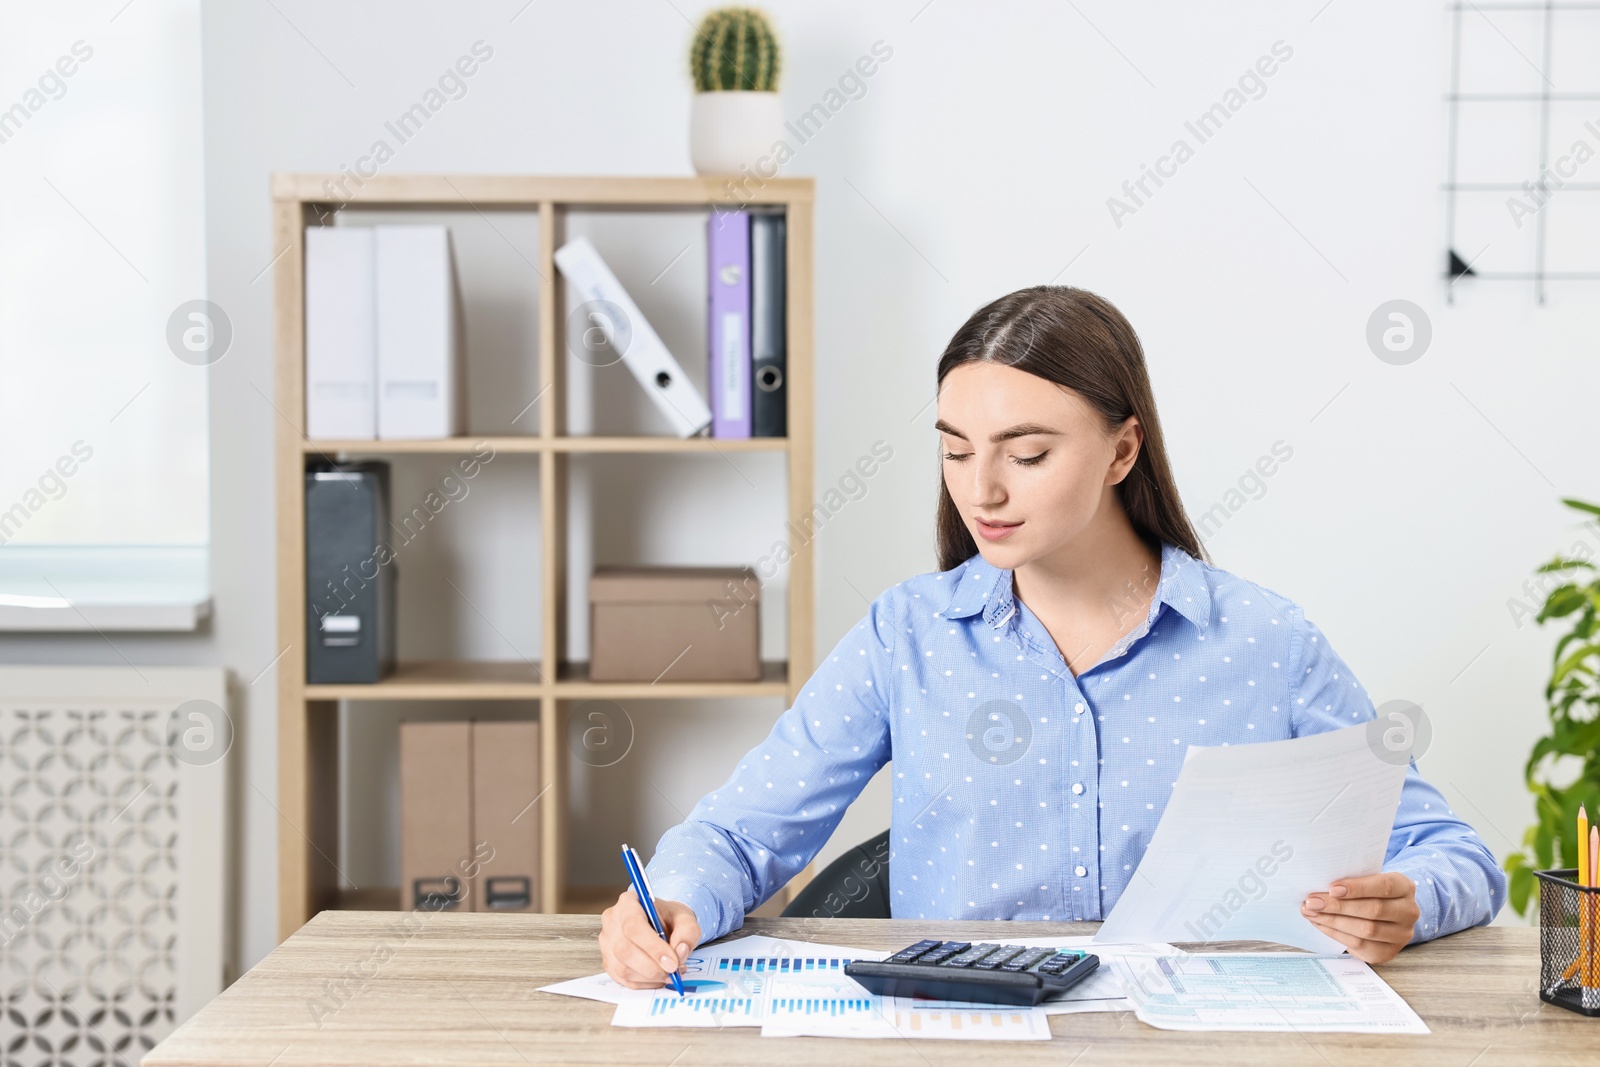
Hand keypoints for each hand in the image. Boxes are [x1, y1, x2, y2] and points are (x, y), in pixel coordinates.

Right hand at [599, 889, 701, 988]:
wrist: (661, 924)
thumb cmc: (669, 919)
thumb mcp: (686, 919)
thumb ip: (687, 933)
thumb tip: (680, 952)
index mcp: (628, 903)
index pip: (633, 927)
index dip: (653, 948)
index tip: (672, 963)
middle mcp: (612, 921)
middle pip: (624, 950)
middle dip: (652, 967)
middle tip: (674, 971)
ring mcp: (606, 942)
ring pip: (622, 968)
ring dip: (650, 977)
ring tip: (669, 973)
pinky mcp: (608, 961)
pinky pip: (623, 979)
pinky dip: (644, 983)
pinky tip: (658, 977)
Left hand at [1300, 872, 1419, 964]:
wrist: (1385, 914)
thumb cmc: (1370, 892)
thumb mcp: (1368, 880)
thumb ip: (1352, 881)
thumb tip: (1321, 887)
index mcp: (1405, 888)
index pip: (1384, 886)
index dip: (1357, 888)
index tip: (1332, 888)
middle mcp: (1409, 912)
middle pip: (1373, 910)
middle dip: (1338, 906)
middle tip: (1312, 902)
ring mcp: (1401, 935)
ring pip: (1365, 930)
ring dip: (1333, 921)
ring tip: (1311, 912)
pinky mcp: (1388, 952)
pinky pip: (1359, 945)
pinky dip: (1335, 933)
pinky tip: (1320, 924)